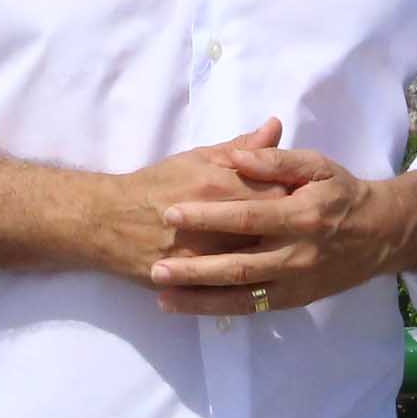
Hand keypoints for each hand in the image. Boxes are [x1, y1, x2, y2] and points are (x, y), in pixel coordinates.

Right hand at [91, 121, 295, 281]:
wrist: (106, 220)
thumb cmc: (156, 184)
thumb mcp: (198, 158)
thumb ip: (240, 148)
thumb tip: (275, 127)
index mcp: (221, 187)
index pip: (278, 191)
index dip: (299, 195)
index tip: (309, 196)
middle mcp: (217, 224)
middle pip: (272, 230)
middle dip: (292, 229)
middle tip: (306, 227)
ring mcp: (206, 258)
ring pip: (257, 263)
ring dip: (277, 259)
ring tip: (287, 252)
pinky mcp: (195, 283)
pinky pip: (232, 290)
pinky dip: (252, 285)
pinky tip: (266, 280)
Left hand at [145, 142, 402, 316]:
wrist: (383, 235)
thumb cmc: (342, 193)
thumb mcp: (317, 166)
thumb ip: (275, 160)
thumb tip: (236, 155)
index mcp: (300, 216)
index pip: (246, 217)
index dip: (207, 217)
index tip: (170, 212)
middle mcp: (297, 255)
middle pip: (238, 265)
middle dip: (194, 268)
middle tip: (156, 265)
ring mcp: (295, 283)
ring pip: (241, 295)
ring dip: (199, 297)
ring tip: (162, 295)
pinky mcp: (293, 300)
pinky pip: (251, 308)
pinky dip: (218, 308)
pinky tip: (188, 306)